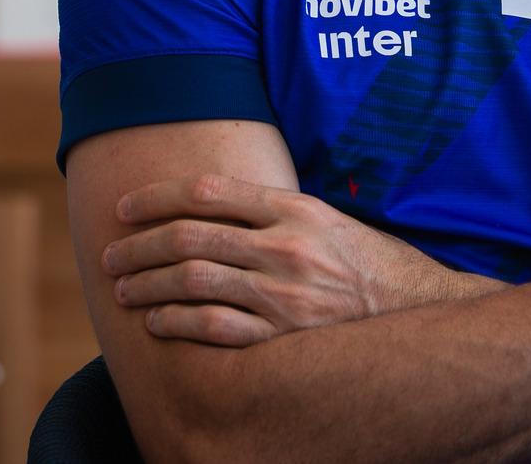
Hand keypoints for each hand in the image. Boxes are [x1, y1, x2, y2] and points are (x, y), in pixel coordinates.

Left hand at [100, 173, 480, 346]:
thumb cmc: (368, 262)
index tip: (126, 208)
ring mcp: (285, 294)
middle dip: (139, 245)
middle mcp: (287, 246)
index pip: (208, 192)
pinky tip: (158, 321)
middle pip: (190, 237)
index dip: (156, 198)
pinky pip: (215, 328)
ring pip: (194, 281)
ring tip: (124, 288)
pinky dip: (177, 322)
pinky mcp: (284, 337)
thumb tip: (212, 202)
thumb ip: (275, 210)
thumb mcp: (328, 218)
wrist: (418, 311)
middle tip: (113, 254)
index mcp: (295, 209)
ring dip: (148, 284)